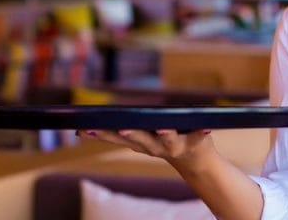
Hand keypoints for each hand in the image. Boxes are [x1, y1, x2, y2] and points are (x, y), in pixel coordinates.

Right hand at [79, 129, 214, 168]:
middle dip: (130, 133)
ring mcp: (175, 145)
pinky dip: (203, 131)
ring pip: (168, 139)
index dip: (101, 134)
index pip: (116, 137)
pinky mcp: (196, 141)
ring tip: (163, 128)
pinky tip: (207, 126)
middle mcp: (155, 146)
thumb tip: (80, 129)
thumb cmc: (163, 142)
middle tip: (122, 127)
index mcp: (139, 142)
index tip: (84, 129)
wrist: (196, 161)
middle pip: (140, 139)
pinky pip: (199, 136)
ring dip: (164, 134)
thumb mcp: (139, 138)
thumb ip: (116, 132)